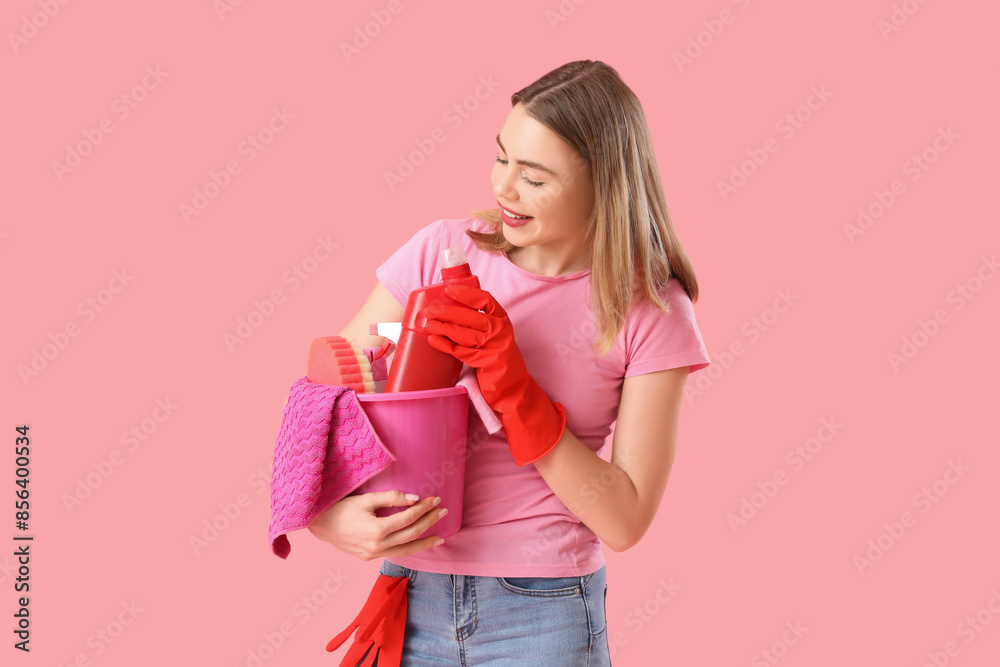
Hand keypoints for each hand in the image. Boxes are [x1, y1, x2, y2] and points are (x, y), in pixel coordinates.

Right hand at [307, 490, 447, 560]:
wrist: (318, 524)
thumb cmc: (340, 508)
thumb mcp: (365, 498)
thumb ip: (391, 497)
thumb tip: (415, 498)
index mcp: (376, 530)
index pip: (408, 518)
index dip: (424, 508)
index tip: (435, 499)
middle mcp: (377, 546)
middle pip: (411, 534)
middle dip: (430, 522)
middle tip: (443, 511)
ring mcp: (373, 554)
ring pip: (406, 550)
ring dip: (424, 542)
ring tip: (440, 538)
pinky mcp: (369, 558)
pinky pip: (394, 553)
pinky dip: (409, 548)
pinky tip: (418, 543)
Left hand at [421, 283, 565, 464]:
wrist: (514, 388)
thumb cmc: (499, 361)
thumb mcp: (495, 337)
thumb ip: (480, 325)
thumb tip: (449, 313)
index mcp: (503, 320)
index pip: (485, 299)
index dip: (466, 293)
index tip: (448, 289)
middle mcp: (500, 331)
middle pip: (470, 316)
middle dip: (447, 311)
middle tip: (429, 310)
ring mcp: (494, 347)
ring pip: (464, 333)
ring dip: (443, 327)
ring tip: (427, 323)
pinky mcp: (486, 363)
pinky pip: (461, 351)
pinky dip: (445, 345)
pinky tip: (434, 340)